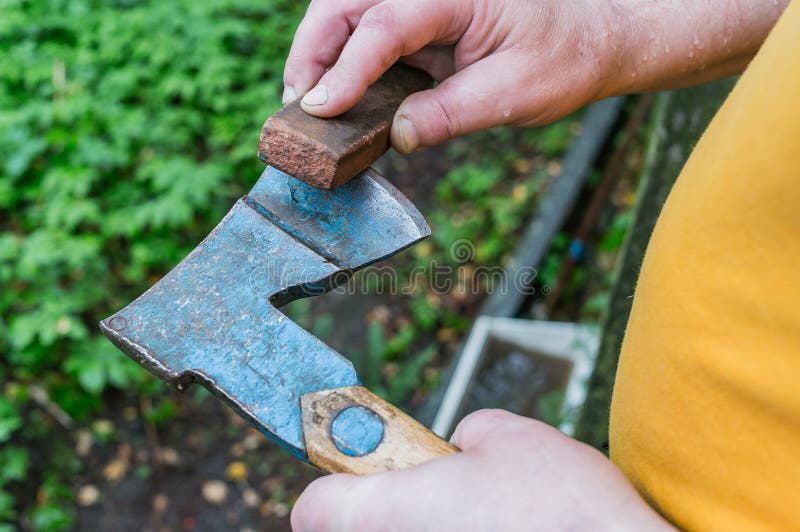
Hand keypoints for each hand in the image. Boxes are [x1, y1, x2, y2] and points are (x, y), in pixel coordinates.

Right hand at [282, 0, 785, 153]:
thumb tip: (397, 136)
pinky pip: (368, 35)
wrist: (591, 41)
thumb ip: (453, 113)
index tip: (318, 109)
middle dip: (312, 50)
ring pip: (348, 14)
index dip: (346, 69)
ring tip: (306, 104)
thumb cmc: (564, 60)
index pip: (387, 23)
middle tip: (297, 105)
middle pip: (348, 3)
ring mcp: (422, 3)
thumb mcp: (516, 94)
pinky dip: (344, 65)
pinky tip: (335, 99)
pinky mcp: (419, 23)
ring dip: (320, 55)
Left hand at [291, 409, 673, 530]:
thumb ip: (462, 436)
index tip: (357, 472)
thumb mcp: (506, 438)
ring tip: (479, 522)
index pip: (313, 509)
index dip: (335, 483)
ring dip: (426, 531)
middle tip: (432, 498)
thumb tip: (459, 445)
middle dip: (389, 512)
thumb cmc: (563, 506)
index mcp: (388, 514)